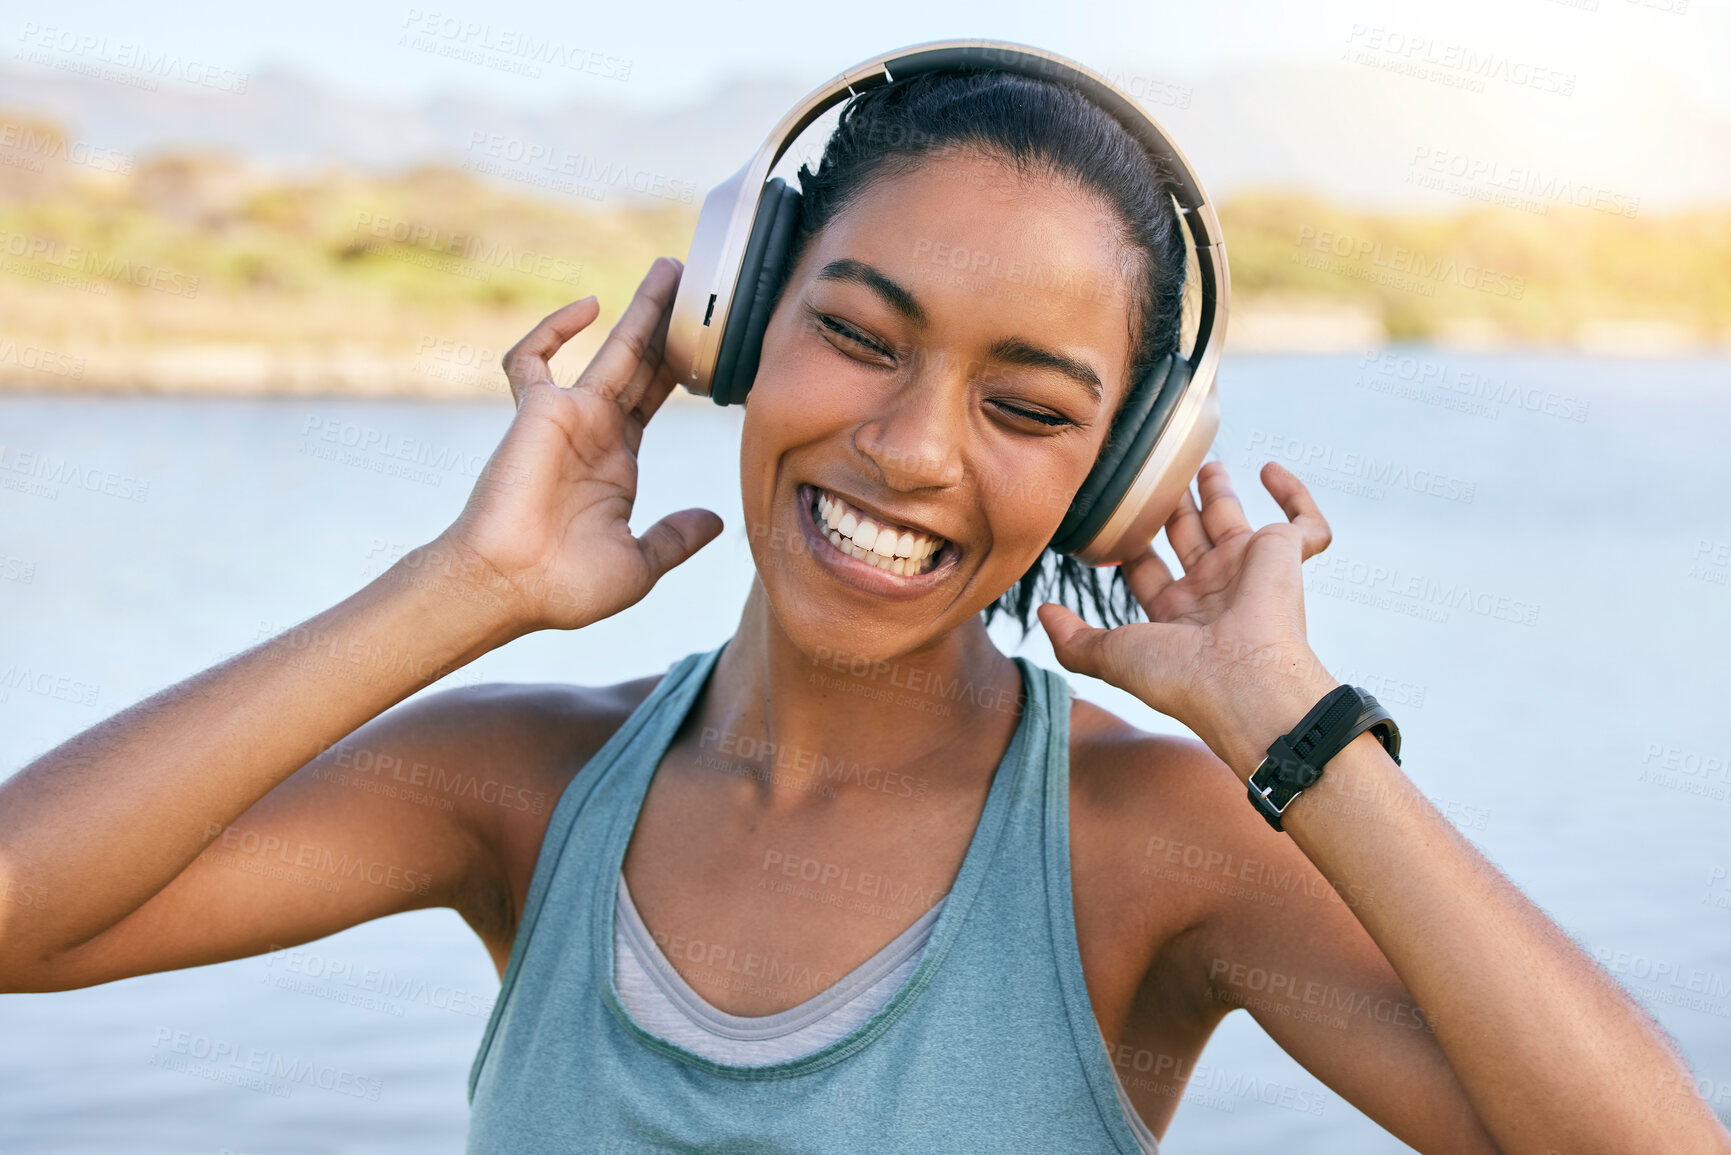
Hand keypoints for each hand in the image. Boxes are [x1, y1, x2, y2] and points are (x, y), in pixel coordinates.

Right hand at [418, 257, 722, 633]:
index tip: (714, 345)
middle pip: (641, 364)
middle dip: (668, 327)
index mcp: (618, 462)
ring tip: (671, 272)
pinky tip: (589, 308)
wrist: (509, 588)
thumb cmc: (566, 586)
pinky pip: (532, 359)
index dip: (682, 370)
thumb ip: (675, 537)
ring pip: (610, 349)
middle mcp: (595, 432)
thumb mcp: (639, 565)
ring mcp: (567, 417)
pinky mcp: (537, 412)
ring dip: (640, 311)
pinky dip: (553, 329)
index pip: (656, 399)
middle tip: (697, 287)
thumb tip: (715, 521)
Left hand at [1037, 459, 1338, 778]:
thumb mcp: (1110, 655)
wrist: (1246, 683)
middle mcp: (1213, 591)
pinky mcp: (1285, 556)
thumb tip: (1041, 613)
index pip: (1148, 571)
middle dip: (1171, 510)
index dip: (1130, 548)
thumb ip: (1072, 637)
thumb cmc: (1180, 677)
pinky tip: (1269, 469)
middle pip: (1187, 538)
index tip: (1108, 520)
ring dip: (1218, 491)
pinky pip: (1306, 525)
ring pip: (1233, 521)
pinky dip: (1296, 497)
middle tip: (1154, 479)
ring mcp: (1250, 571)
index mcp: (1176, 615)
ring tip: (1200, 463)